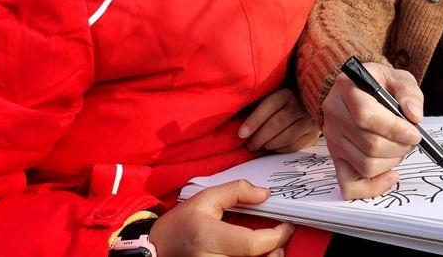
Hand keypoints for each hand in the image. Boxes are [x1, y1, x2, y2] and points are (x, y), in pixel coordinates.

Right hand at [150, 180, 292, 256]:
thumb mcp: (206, 199)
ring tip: (268, 248)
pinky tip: (254, 255)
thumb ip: (236, 191)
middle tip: (279, 238)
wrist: (155, 250)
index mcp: (208, 238)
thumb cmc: (181, 224)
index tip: (287, 226)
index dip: (277, 236)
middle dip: (275, 251)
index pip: (253, 245)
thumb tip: (265, 194)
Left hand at [239, 88, 319, 152]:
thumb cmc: (281, 102)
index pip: (269, 105)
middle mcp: (301, 105)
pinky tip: (272, 148)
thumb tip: (237, 124)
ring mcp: (310, 120)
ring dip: (269, 144)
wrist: (308, 102)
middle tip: (250, 145)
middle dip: (260, 137)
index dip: (254, 121)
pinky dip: (280, 149)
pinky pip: (295, 145)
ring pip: (287, 136)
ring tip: (260, 147)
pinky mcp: (313, 133)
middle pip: (278, 123)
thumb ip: (256, 106)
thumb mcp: (270, 96)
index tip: (241, 134)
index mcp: (287, 92)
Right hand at [321, 62, 421, 199]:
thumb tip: (414, 115)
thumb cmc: (379, 84)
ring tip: (400, 148)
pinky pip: (349, 185)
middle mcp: (334, 113)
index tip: (415, 134)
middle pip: (368, 144)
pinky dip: (373, 187)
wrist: (359, 90)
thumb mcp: (397, 77)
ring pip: (364, 164)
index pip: (366, 116)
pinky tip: (390, 175)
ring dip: (391, 162)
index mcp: (346, 87)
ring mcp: (332, 137)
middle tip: (411, 140)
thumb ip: (409, 92)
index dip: (394, 129)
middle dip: (398, 147)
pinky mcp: (336, 157)